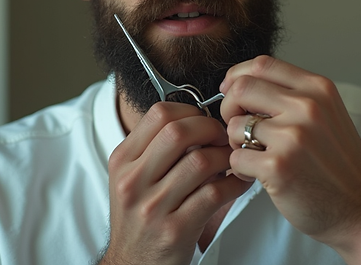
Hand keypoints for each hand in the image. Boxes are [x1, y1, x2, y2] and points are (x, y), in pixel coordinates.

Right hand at [100, 102, 251, 264]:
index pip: (158, 114)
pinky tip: (238, 183)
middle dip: (211, 129)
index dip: (190, 111)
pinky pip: (215, 194)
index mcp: (122, 161)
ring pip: (201, 162)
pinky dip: (235, 184)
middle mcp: (133, 181)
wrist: (132, 264)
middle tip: (223, 138)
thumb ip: (156, 148)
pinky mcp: (175, 229)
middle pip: (179, 132)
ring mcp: (153, 207)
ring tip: (233, 162)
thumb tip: (199, 119)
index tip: (204, 121)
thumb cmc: (140, 217)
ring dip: (227, 158)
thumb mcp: (132, 177)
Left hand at [219, 56, 360, 261]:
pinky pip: (236, 157)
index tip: (230, 91)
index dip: (237, 76)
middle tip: (239, 127)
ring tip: (255, 155)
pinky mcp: (278, 167)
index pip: (262, 64)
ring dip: (237, 143)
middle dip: (229, 107)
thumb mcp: (327, 114)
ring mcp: (292, 137)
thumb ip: (294, 95)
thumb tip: (244, 83)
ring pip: (235, 126)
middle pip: (241, 88)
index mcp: (318, 89)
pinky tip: (258, 174)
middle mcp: (307, 107)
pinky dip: (241, 168)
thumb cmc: (340, 164)